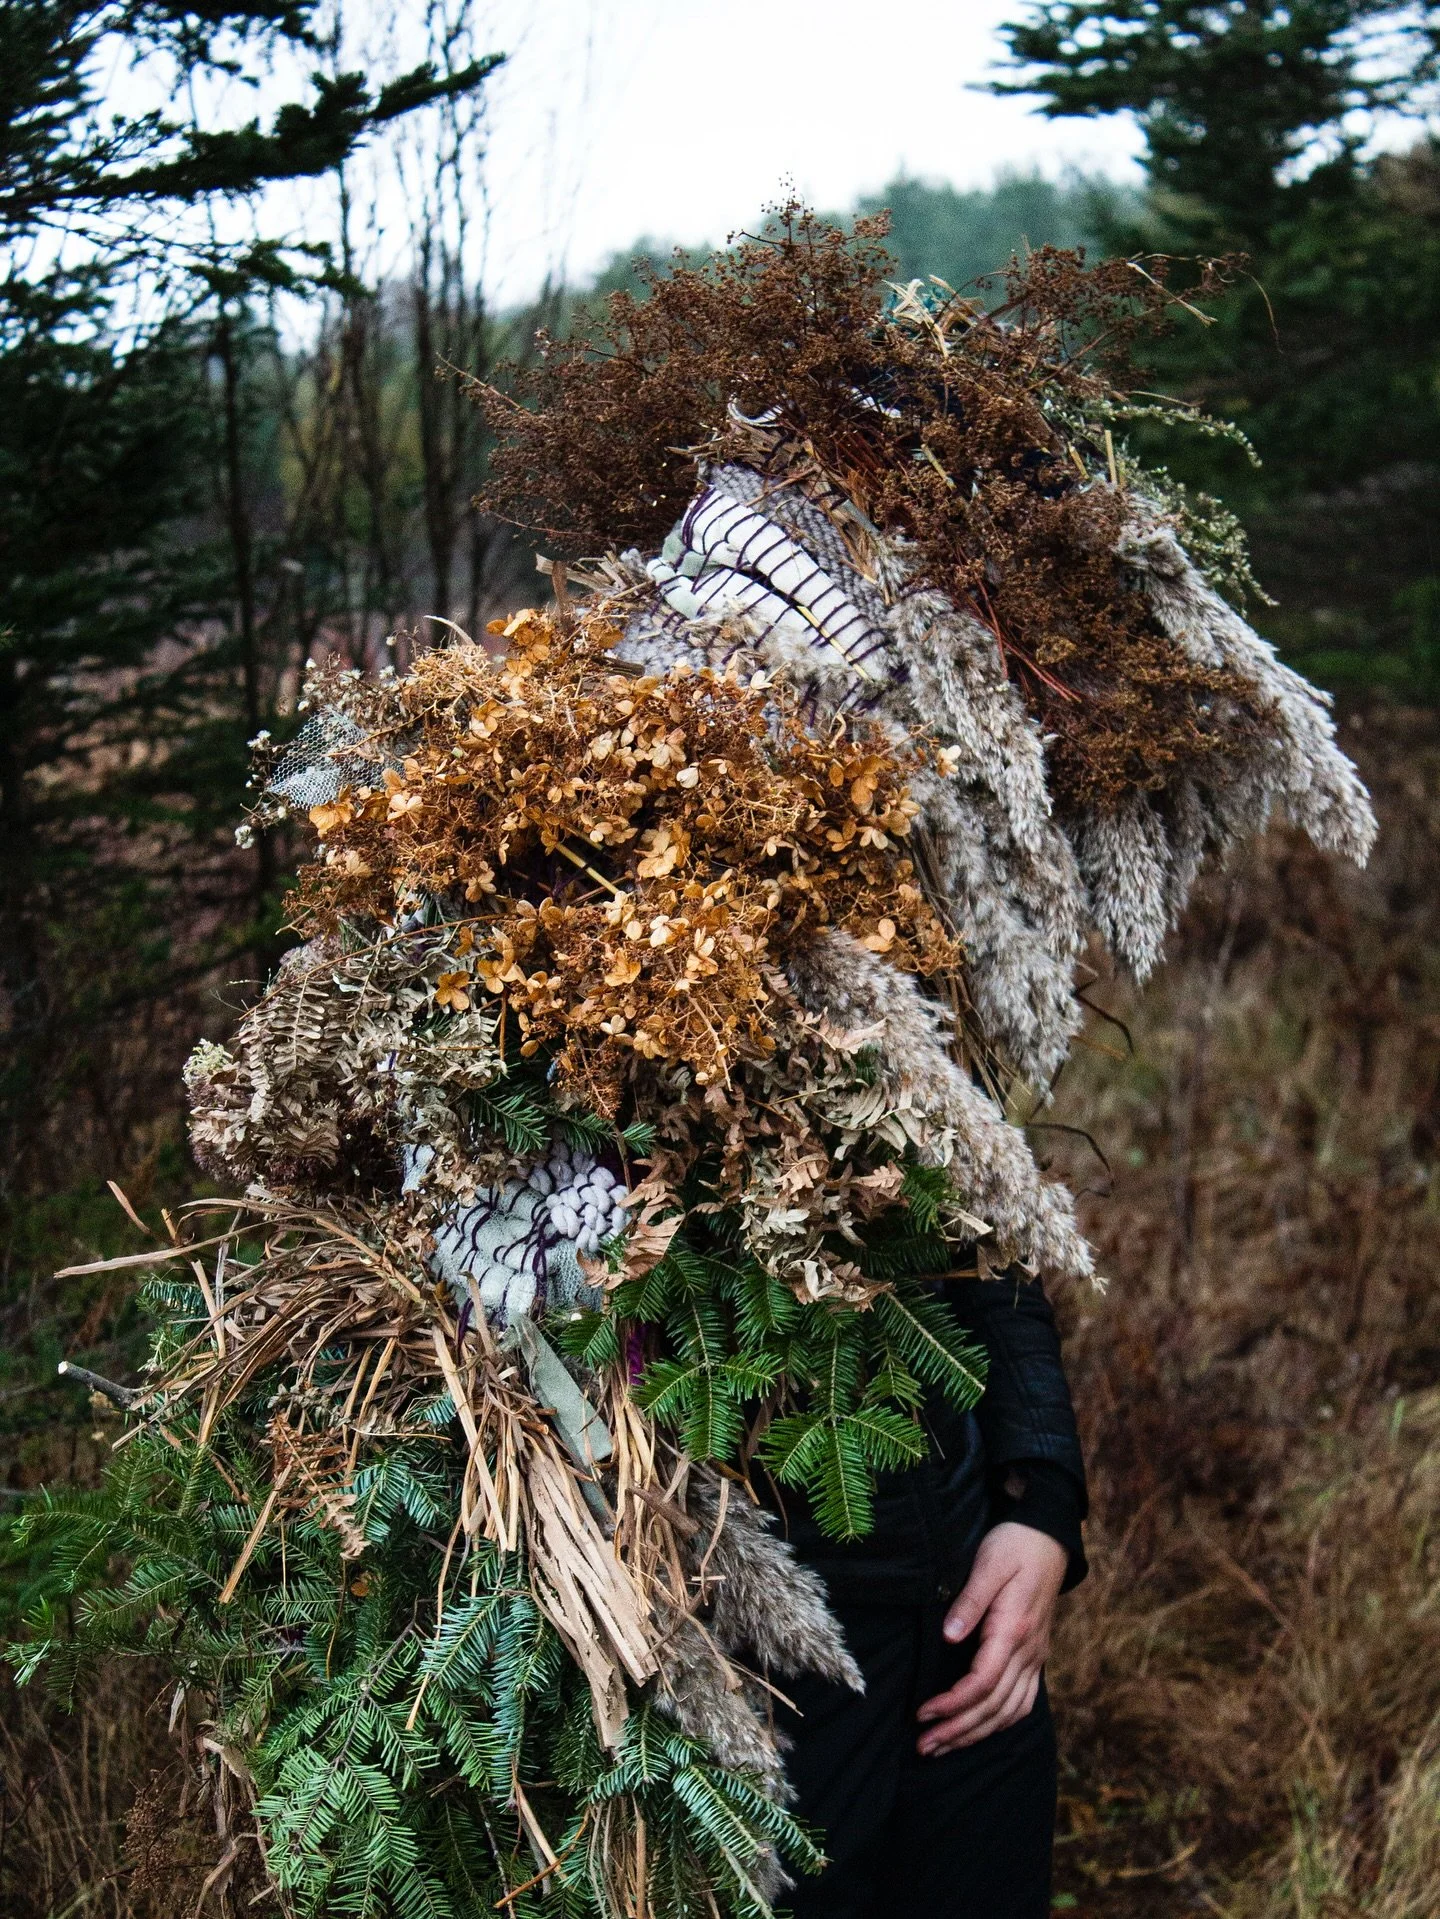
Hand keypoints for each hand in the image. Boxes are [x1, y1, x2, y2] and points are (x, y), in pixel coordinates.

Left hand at [915, 1521, 1066, 1755]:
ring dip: (976, 1733)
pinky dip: (1001, 1723)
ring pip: (1009, 1711)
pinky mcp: (1036, 1656)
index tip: (923, 1714)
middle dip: (958, 1731)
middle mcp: (1028, 1651)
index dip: (952, 1705)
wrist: (1049, 1539)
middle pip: (993, 1706)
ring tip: (943, 1746)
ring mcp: (1035, 1657)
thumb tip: (948, 1636)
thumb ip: (970, 1600)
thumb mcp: (988, 1563)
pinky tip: (981, 1730)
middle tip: (925, 1747)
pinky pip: (1023, 1702)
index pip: (982, 1683)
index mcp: (1013, 1629)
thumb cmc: (1014, 1546)